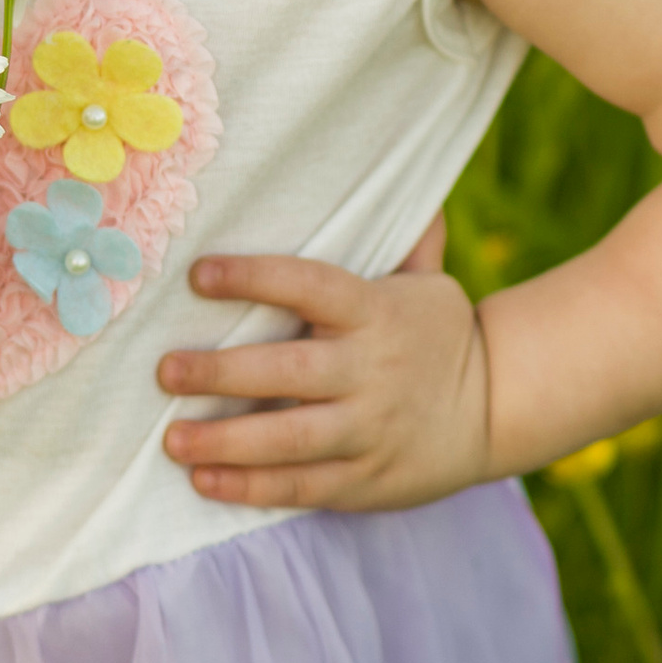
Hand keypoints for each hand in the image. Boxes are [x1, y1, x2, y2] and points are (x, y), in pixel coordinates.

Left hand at [159, 225, 492, 512]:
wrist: (496, 408)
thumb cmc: (438, 334)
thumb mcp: (428, 281)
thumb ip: (404, 237)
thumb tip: (400, 175)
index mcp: (376, 312)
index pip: (310, 286)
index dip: (255, 278)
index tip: (198, 275)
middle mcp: (370, 371)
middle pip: (288, 372)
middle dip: (222, 374)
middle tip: (165, 372)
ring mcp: (369, 429)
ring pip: (291, 438)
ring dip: (227, 441)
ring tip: (172, 439)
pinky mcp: (366, 479)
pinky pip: (304, 485)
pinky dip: (253, 487)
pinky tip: (205, 480)